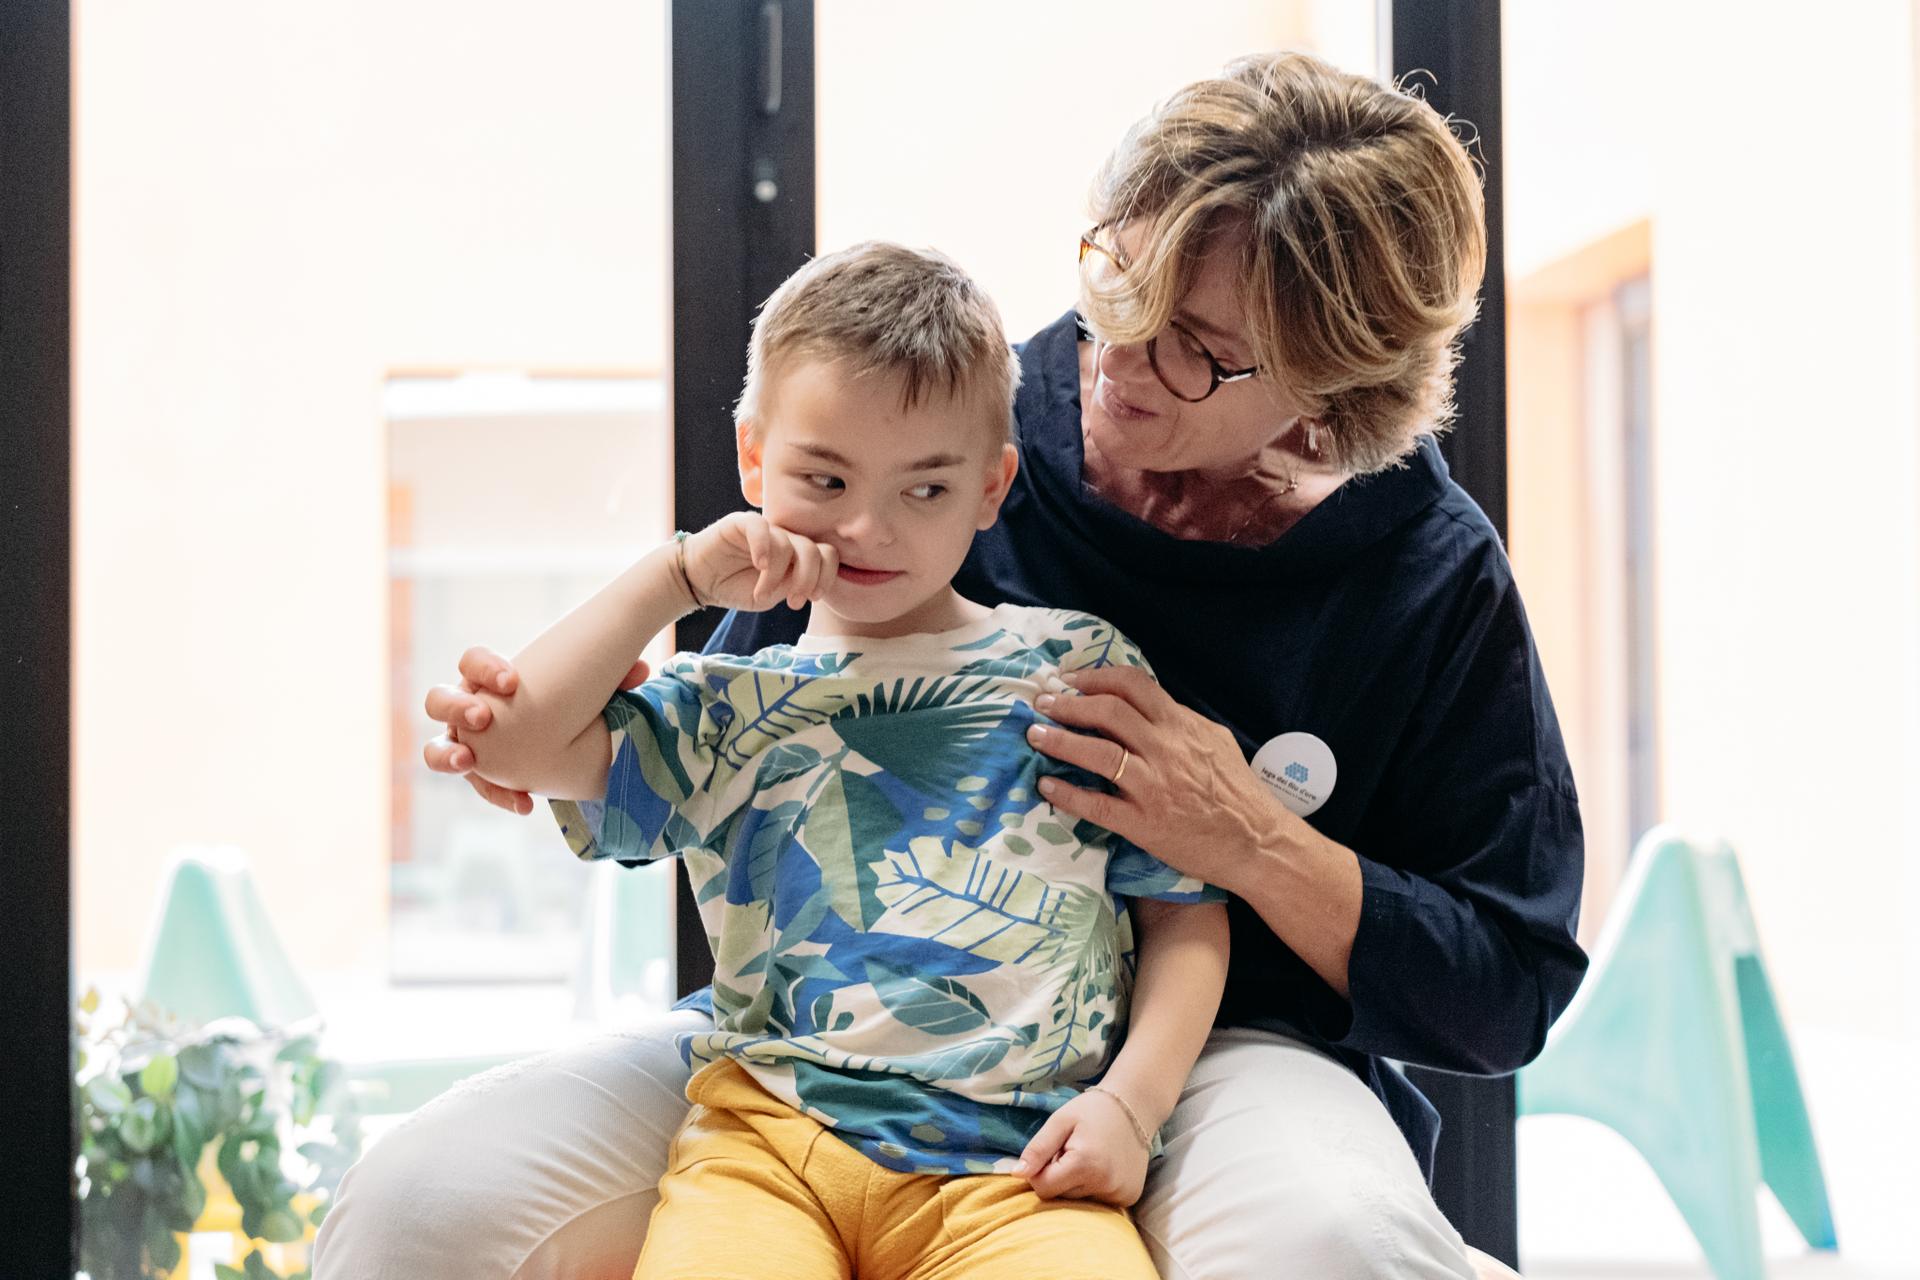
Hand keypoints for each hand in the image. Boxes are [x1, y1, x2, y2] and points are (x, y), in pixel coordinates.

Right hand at [422, 645, 649, 814]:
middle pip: (439, 701)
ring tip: (467, 762)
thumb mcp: (595, 683)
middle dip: (456, 707)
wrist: (571, 728)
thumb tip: (642, 669)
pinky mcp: (481, 773)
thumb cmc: (572, 696)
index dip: (484, 668)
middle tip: (483, 718)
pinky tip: (525, 803)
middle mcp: (467, 708)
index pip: (470, 662)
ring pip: (436, 749)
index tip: (513, 682)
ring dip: (446, 755)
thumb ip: (614, 674)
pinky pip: (479, 785)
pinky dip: (497, 793)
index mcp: (487, 678)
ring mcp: (466, 744)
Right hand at [685, 512, 838, 612]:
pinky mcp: (742, 523)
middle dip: (808, 579)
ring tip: (762, 593)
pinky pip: (760, 528)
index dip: (826, 576)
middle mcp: (786, 538)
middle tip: (793, 602)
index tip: (811, 598)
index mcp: (797, 555)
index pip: (827, 555)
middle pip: (813, 549)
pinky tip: (759, 566)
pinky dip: (764, 548)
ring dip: (777, 576)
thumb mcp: (771, 595)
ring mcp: (766, 529)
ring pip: (787, 544)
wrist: (701, 582)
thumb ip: (792, 585)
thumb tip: (811, 582)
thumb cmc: (737, 587)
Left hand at [1015, 1089, 1149, 1206]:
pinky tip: (1103, 1165)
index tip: (1053, 1152)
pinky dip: (1094, 1186)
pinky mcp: (1129, 1198)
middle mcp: (1105, 1184)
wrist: (1136, 1106)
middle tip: (1074, 1151)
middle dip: (1060, 1176)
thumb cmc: (1093, 1110)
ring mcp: (1120, 1194)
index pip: (1043, 1188)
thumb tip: (1017, 1175)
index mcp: (1085, 1164)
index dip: (1040, 1171)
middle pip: (1061, 1196)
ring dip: (1077, 1182)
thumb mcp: (1060, 1121)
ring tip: (1090, 1156)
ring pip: (1078, 1200)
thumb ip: (1037, 1149)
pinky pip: (1097, 1200)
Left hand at [1026, 665, 1291, 893]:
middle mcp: (1166, 750)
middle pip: (1108, 711)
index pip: (1133, 685)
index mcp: (1182, 726)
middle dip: (1068, 703)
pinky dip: (1067, 793)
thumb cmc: (1237, 793)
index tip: (1068, 680)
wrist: (1257, 843)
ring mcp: (1154, 787)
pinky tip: (1046, 786)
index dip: (1094, 677)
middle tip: (1042, 703)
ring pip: (1098, 753)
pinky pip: (1097, 805)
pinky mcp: (1145, 824)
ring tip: (1035, 735)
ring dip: (1059, 741)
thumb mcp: (1214, 742)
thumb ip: (1179, 721)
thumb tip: (1143, 705)